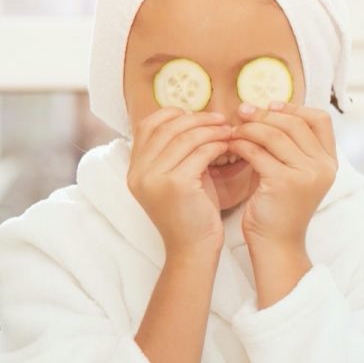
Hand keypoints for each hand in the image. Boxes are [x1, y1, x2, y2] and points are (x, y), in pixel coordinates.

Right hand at [127, 109, 233, 260]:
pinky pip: (200, 153)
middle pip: (167, 128)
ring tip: (228, 131)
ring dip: (211, 130)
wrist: (193, 248)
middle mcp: (139, 172)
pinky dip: (216, 145)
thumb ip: (176, 153)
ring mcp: (155, 178)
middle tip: (220, 120)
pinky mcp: (176, 184)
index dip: (172, 114)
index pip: (147, 125)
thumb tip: (194, 120)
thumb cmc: (191, 212)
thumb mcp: (176, 178)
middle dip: (197, 119)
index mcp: (135, 169)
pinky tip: (227, 146)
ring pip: (185, 138)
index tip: (197, 115)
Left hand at [230, 101, 337, 254]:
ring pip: (275, 135)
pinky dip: (242, 145)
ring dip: (250, 128)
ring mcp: (306, 174)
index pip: (320, 119)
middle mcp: (323, 166)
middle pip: (295, 123)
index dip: (295, 107)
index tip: (271, 105)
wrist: (276, 244)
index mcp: (330, 162)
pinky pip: (258, 152)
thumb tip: (269, 111)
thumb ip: (293, 148)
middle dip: (265, 114)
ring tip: (234, 129)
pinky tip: (232, 145)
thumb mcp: (296, 174)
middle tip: (242, 111)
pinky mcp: (284, 182)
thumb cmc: (281, 208)